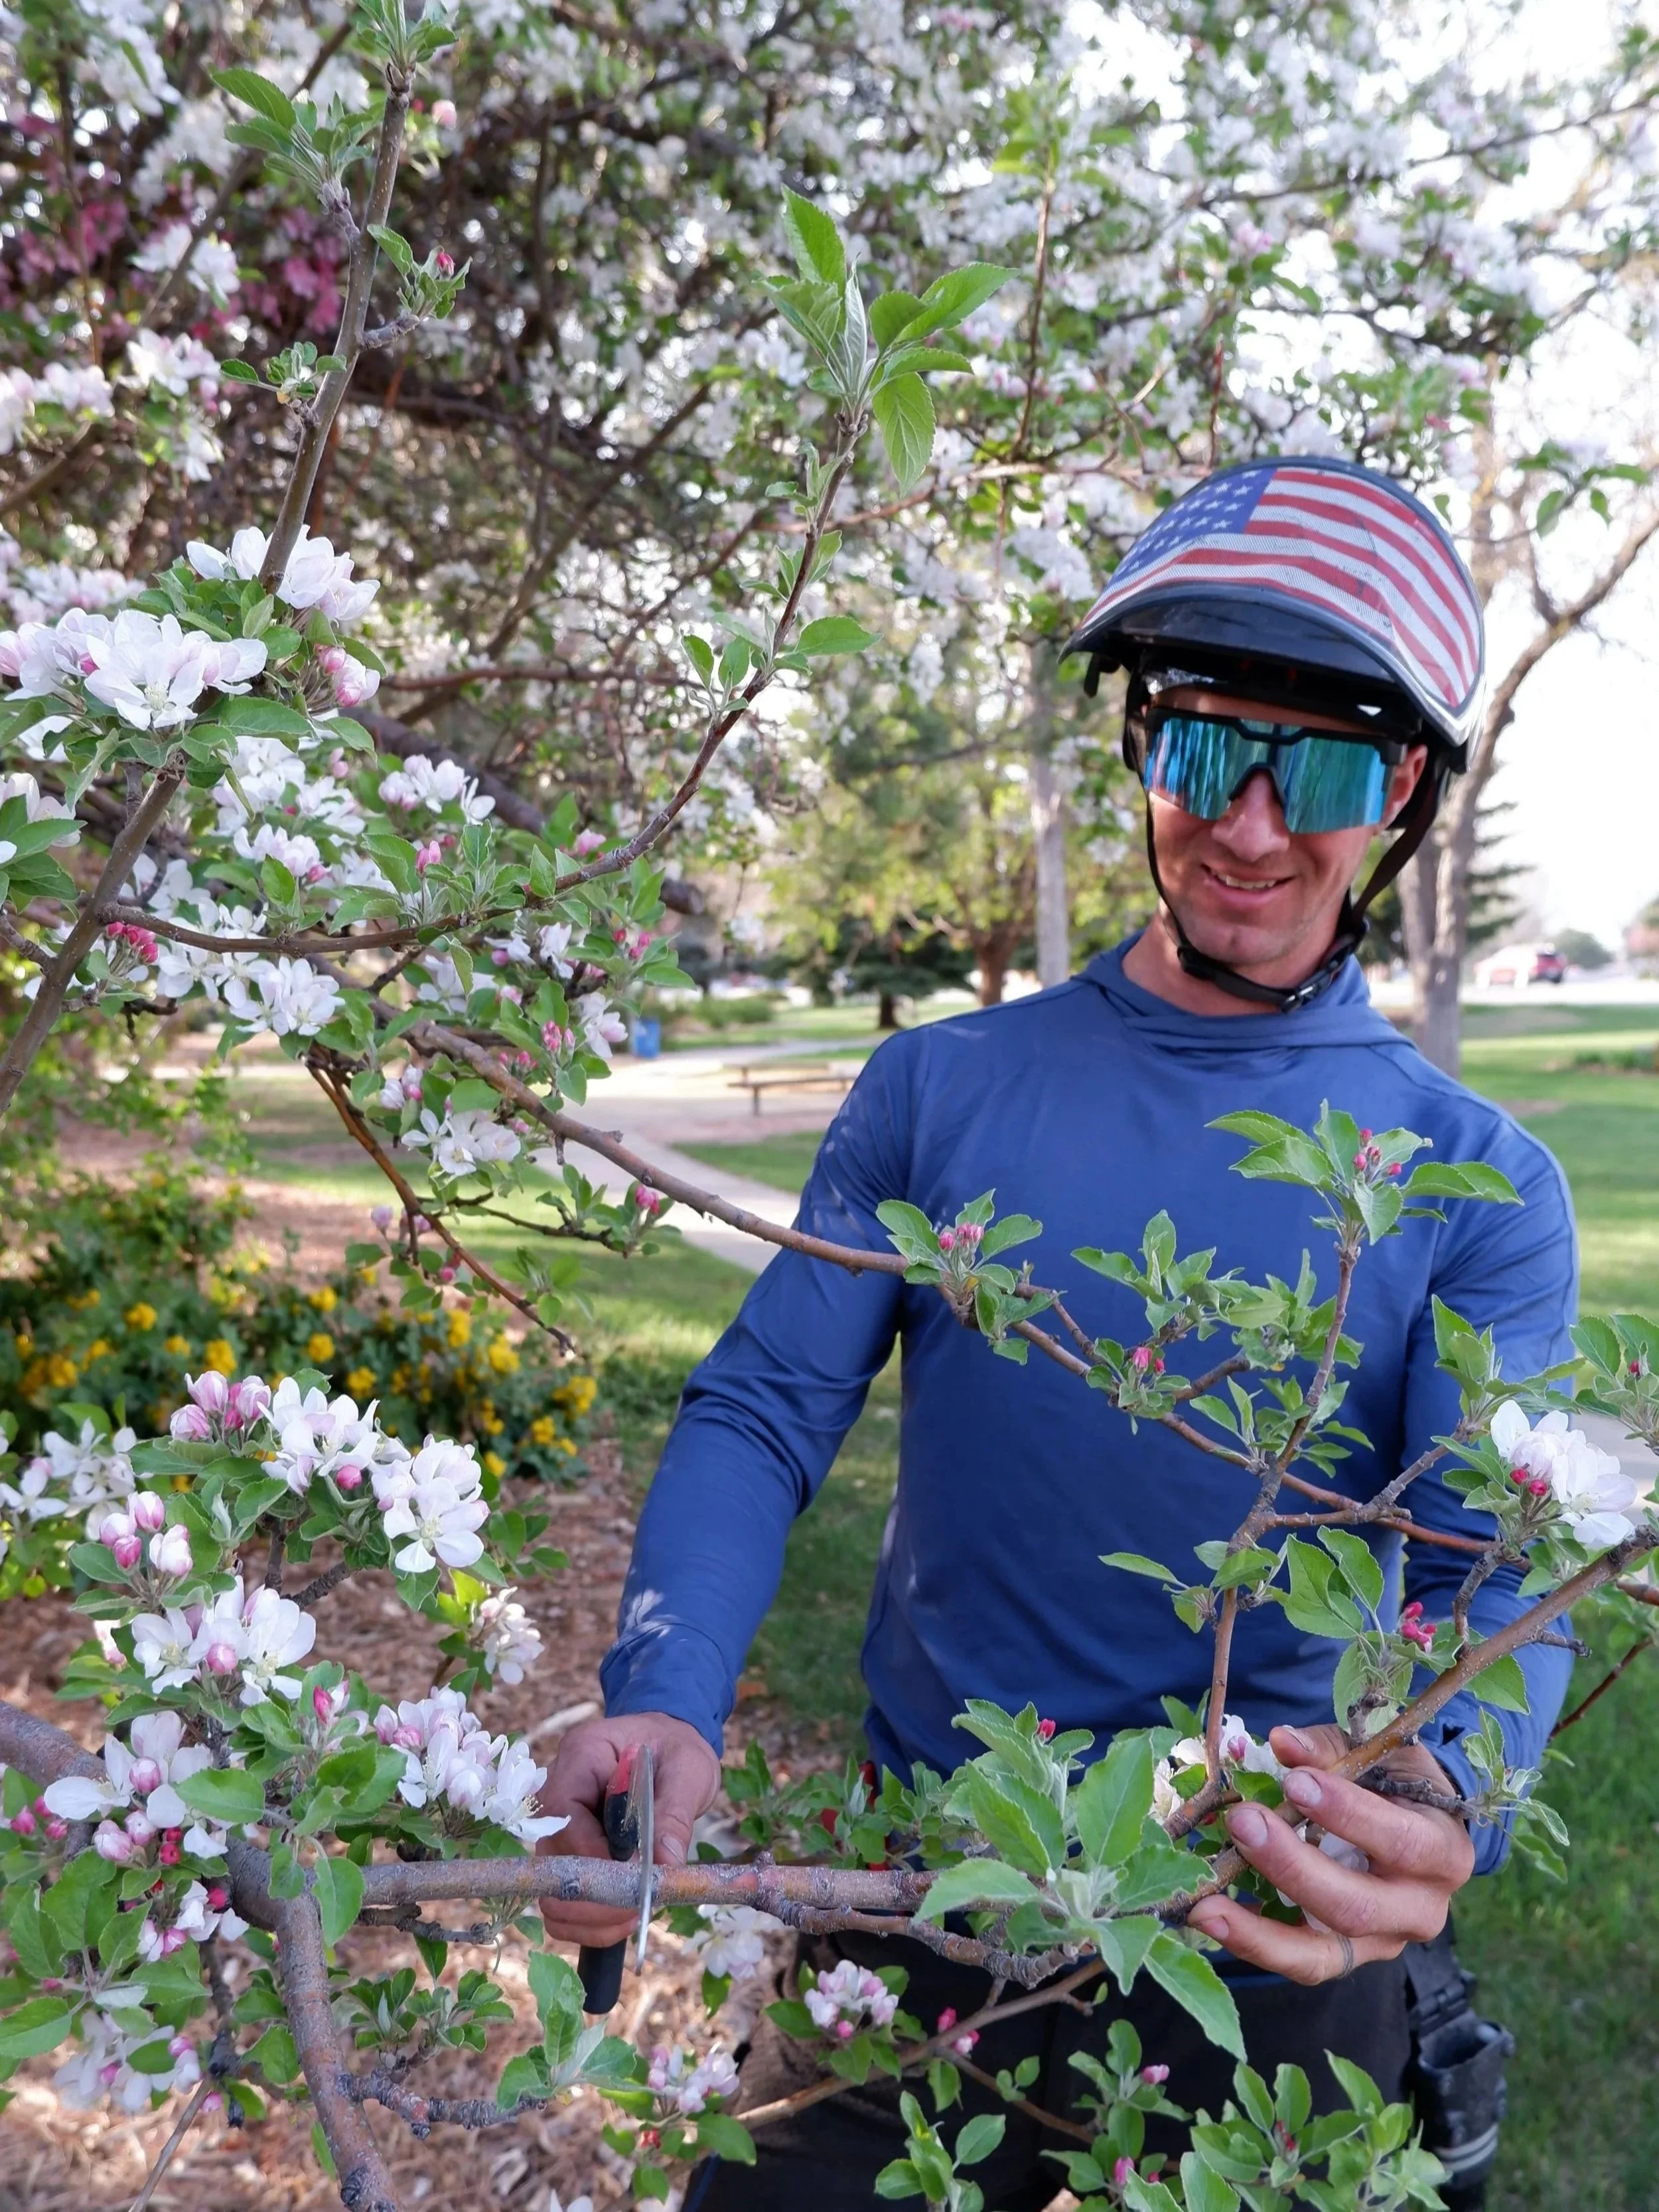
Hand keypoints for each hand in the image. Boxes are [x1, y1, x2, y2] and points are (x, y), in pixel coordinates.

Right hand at [536, 1710, 721, 1945]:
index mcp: (581, 1756)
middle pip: (550, 1859)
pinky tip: (623, 1918)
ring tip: (634, 1916)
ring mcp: (556, 1827)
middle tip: (638, 1909)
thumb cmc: (675, 1749)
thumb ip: (675, 1813)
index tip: (635, 1880)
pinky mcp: (566, 1855)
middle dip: (592, 1897)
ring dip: (589, 1916)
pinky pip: (562, 1900)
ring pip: (550, 1890)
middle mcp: (557, 1792)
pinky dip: (588, 1921)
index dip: (593, 1856)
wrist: (667, 1747)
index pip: (564, 1815)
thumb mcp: (688, 1770)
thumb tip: (666, 1865)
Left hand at [1185, 1724, 1474, 1984]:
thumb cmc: (1396, 1781)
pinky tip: (1210, 1917)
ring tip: (1206, 1904)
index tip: (1296, 1783)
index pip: (1401, 1842)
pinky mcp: (1347, 1958)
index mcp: (1443, 1851)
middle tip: (1242, 1822)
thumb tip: (1281, 1741)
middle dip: (1293, 1867)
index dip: (1347, 1815)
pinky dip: (1253, 1943)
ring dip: (1259, 1929)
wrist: (1419, 1825)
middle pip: (1357, 1907)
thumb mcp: (1378, 1754)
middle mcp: (1421, 1909)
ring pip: (1323, 1953)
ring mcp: (1382, 1941)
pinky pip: (1300, 1962)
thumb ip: (1330, 1749)